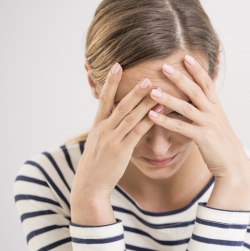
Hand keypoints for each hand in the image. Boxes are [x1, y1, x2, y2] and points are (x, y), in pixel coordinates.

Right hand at [71, 63, 159, 222]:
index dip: (110, 81)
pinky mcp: (121, 151)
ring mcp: (112, 139)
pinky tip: (159, 111)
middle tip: (146, 75)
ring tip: (156, 88)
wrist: (90, 185)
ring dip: (144, 101)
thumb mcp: (98, 141)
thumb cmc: (97, 163)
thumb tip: (115, 113)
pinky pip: (137, 132)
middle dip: (133, 89)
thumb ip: (107, 126)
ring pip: (130, 116)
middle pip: (120, 104)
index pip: (104, 98)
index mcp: (98, 124)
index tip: (117, 65)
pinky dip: (148, 120)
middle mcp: (104, 129)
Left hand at [148, 55, 249, 209]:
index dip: (197, 69)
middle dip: (180, 77)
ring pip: (186, 107)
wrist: (232, 163)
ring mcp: (208, 124)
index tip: (186, 56)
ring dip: (168, 98)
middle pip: (195, 90)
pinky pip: (181, 127)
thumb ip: (208, 107)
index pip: (206, 82)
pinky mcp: (202, 138)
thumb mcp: (217, 121)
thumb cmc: (221, 142)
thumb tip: (201, 96)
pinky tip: (152, 116)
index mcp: (216, 106)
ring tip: (152, 90)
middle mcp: (213, 112)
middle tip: (164, 66)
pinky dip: (165, 121)